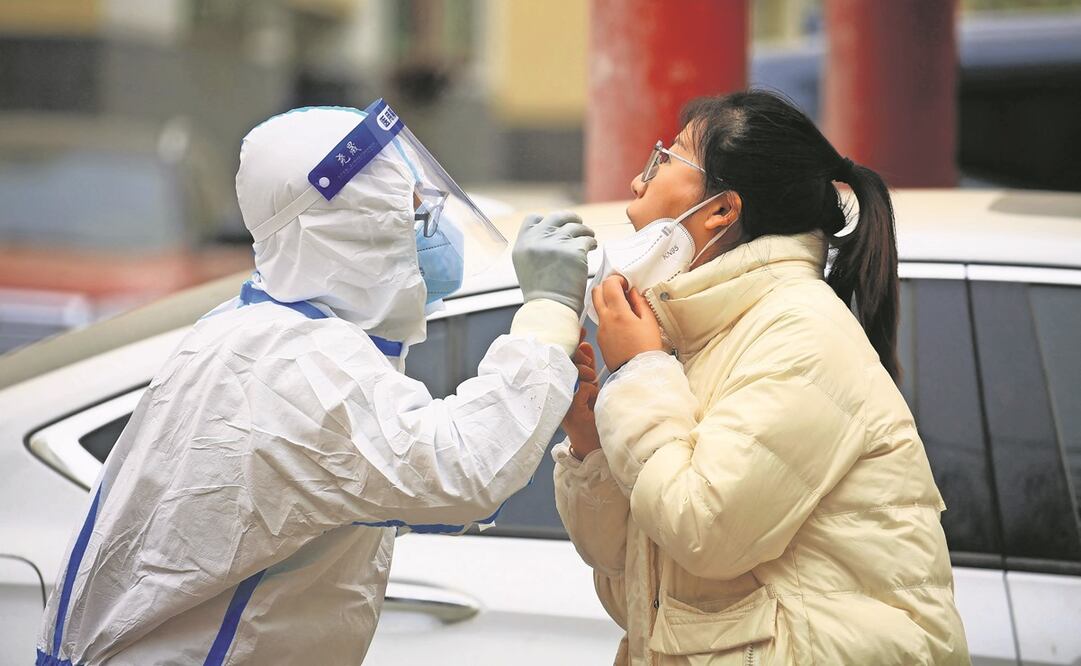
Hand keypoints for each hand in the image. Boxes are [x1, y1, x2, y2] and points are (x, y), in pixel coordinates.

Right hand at [512, 211, 596, 315]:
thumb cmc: (541, 293)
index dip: (547, 221)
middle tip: (578, 224)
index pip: (533, 219)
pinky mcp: (574, 250)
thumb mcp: (526, 265)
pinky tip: (593, 247)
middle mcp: (538, 240)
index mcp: (523, 243)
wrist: (551, 309)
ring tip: (588, 237)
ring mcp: (556, 243)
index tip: (557, 227)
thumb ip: (534, 246)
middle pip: (557, 217)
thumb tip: (551, 233)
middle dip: (570, 218)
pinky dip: (591, 241)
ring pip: (576, 226)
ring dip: (584, 230)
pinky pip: (587, 239)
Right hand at [562, 329, 600, 459]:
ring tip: (591, 384)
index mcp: (562, 381)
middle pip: (569, 360)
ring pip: (575, 372)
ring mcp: (562, 398)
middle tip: (590, 368)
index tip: (581, 332)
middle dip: (583, 359)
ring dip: (587, 374)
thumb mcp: (590, 386)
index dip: (576, 344)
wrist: (590, 443)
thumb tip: (585, 343)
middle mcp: (558, 388)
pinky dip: (590, 391)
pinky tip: (590, 399)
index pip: (567, 356)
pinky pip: (583, 388)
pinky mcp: (570, 408)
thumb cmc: (590, 415)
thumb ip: (587, 366)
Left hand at [592, 276, 663, 371]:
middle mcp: (605, 320)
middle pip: (596, 292)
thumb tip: (633, 292)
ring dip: (607, 301)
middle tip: (621, 291)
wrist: (637, 373)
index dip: (617, 279)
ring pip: (597, 307)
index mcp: (618, 313)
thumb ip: (640, 303)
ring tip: (623, 308)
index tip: (626, 283)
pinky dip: (608, 316)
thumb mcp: (650, 322)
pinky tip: (622, 323)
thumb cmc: (646, 350)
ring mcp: (600, 330)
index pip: (609, 284)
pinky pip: (601, 321)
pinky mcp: (600, 339)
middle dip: (607, 286)